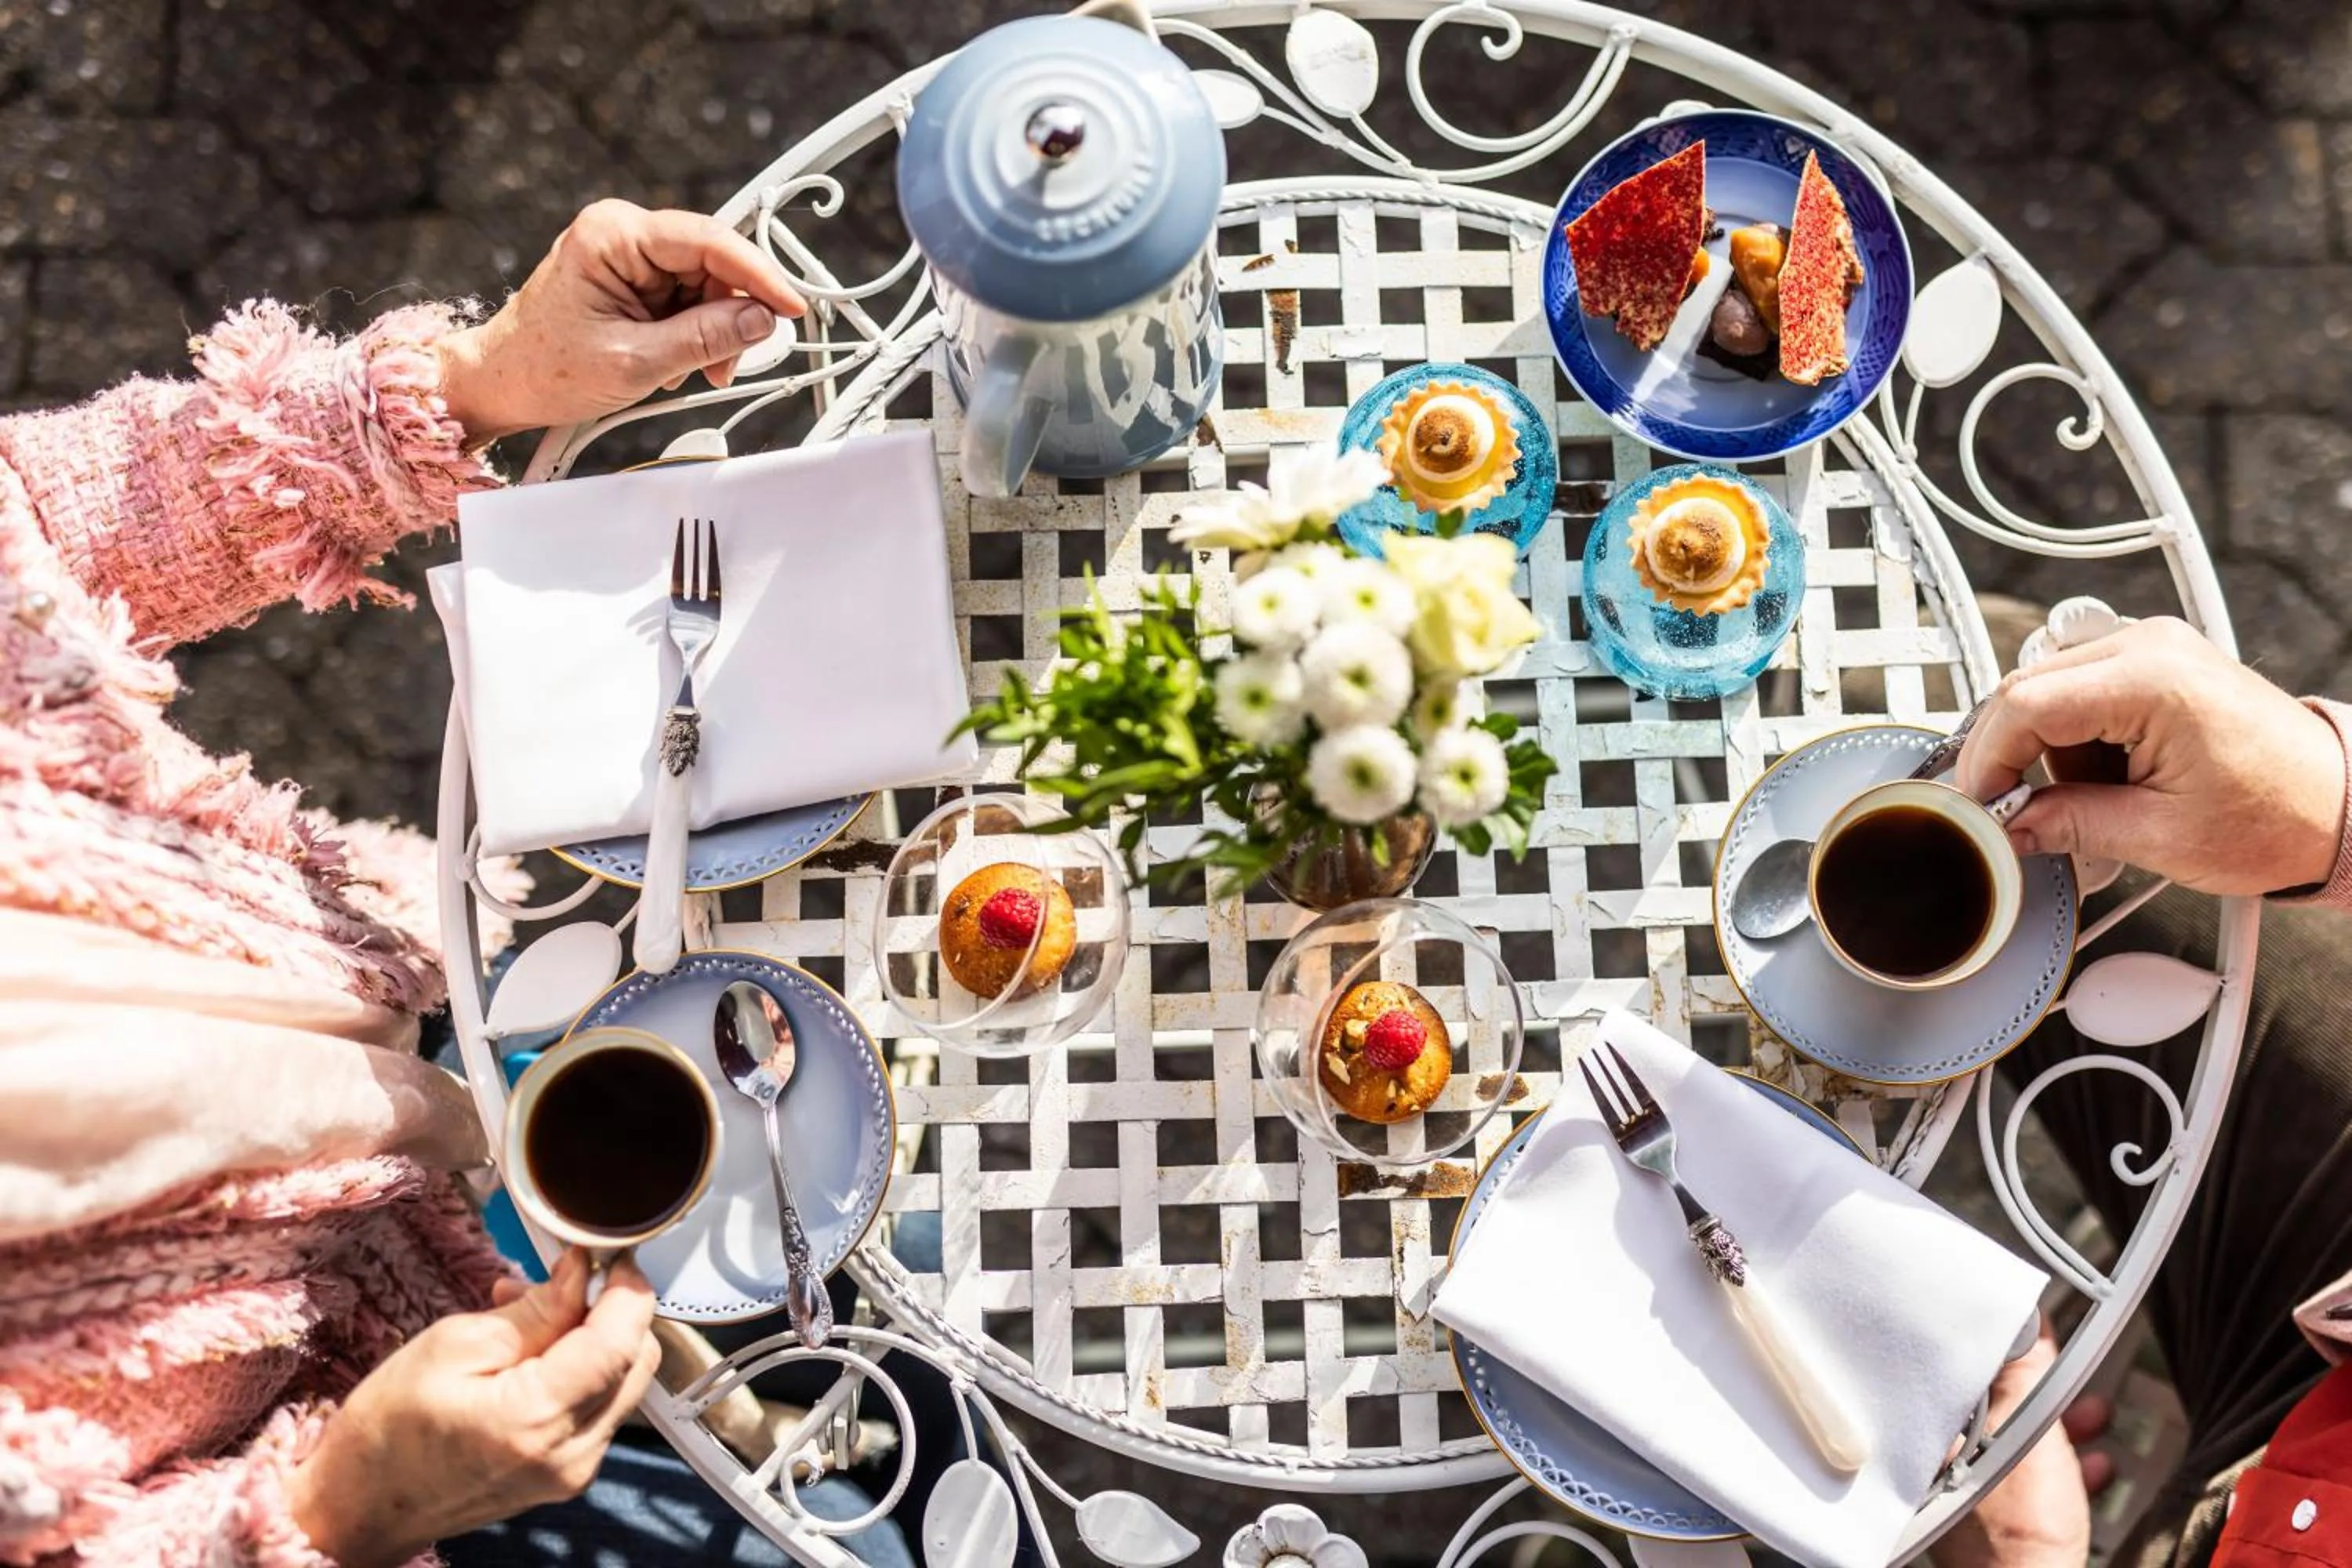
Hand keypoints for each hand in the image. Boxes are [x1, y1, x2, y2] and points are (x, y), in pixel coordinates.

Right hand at [285, 1250, 660, 1567]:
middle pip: (637, 1362)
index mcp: (536, 1419)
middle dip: (610, 1311)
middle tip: (559, 1281)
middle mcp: (570, 1455)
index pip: (622, 1342)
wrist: (361, 1506)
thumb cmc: (388, 1429)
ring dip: (591, 1337)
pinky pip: (598, 1407)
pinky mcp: (568, 1475)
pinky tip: (530, 1352)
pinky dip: (578, 1370)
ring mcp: (573, 1472)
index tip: (610, 1256)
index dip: (626, 1290)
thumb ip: (535, 1310)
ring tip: (527, 1314)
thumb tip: (583, 1273)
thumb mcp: (453, 1345)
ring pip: (623, 1382)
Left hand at [436, 199, 805, 444]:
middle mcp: (622, 232)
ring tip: (698, 370)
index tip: (790, 307)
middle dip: (731, 314)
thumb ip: (704, 339)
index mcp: (612, 235)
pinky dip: (697, 332)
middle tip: (733, 363)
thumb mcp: (634, 361)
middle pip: (712, 262)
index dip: (757, 275)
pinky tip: (680, 361)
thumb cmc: (546, 369)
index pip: (707, 240)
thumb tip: (762, 322)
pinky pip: (688, 297)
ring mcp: (628, 253)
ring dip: (714, 330)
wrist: (502, 383)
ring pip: (706, 283)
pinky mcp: (633, 277)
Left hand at [1936, 1325, 2108, 1567]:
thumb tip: (2024, 1324)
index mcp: (1931, 1433)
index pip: (1958, 1369)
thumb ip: (2022, 1373)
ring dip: (2061, 1425)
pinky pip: (2028, 1479)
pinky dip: (2063, 1466)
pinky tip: (2097, 1464)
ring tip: (2095, 1415)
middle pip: (1991, 1405)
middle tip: (2070, 1378)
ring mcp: (1964, 1492)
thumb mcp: (2025, 1433)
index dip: (1999, 1346)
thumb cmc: (2018, 1532)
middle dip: (2041, 1388)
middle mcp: (1938, 1462)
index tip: (2029, 1332)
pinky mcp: (1995, 1520)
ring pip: (2014, 1441)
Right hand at [1955, 617, 2345, 895]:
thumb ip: (2069, 825)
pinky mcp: (2156, 662)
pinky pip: (2079, 690)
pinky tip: (2108, 778)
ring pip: (2046, 689)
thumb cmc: (2279, 816)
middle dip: (2010, 756)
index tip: (1978, 805)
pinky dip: (2075, 739)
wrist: (2338, 804)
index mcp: (2154, 680)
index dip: (1987, 760)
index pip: (2026, 704)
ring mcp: (2153, 648)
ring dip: (2047, 751)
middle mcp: (2149, 646)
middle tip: (2014, 811)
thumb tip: (2009, 827)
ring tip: (2096, 800)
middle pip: (2026, 688)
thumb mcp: (2161, 837)